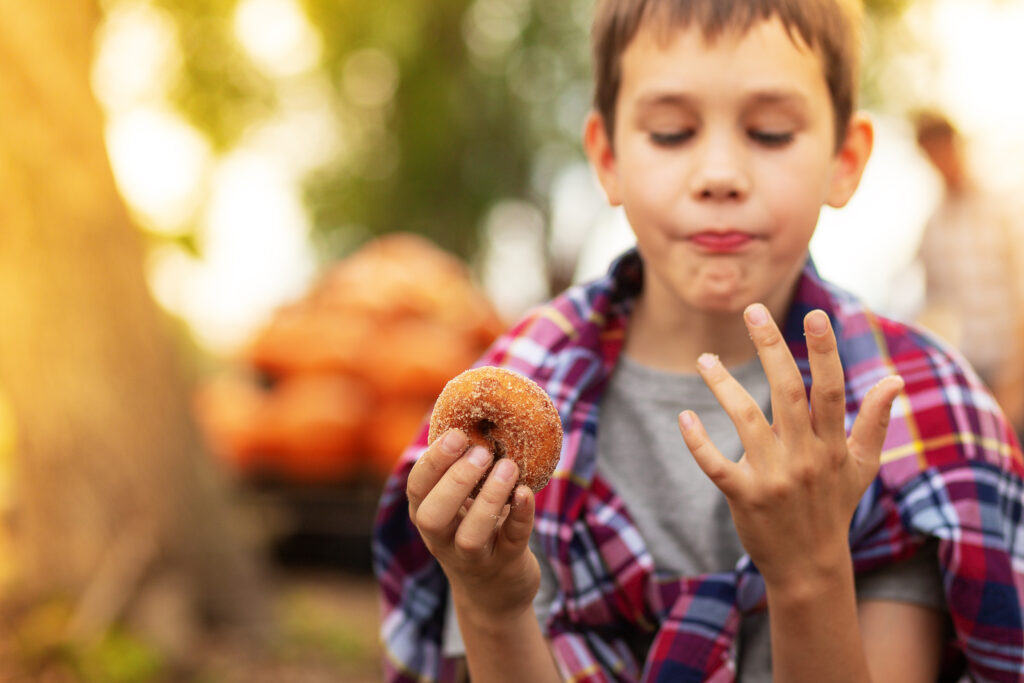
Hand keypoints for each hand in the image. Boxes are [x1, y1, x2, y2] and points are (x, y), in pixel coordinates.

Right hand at [406, 428, 539, 620]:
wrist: (494, 594)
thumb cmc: (475, 530)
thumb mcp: (458, 504)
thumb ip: (459, 469)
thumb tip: (474, 411)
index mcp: (427, 515)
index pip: (416, 488)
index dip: (434, 461)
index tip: (457, 434)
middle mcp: (443, 540)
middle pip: (433, 516)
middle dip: (455, 481)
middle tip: (482, 452)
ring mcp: (473, 557)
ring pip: (470, 535)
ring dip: (490, 498)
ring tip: (508, 467)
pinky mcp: (505, 565)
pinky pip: (512, 541)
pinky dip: (520, 515)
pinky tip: (527, 492)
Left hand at [678, 304, 903, 590]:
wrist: (810, 566)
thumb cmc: (834, 507)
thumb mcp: (863, 467)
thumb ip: (877, 422)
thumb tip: (894, 380)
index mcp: (833, 445)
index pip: (830, 390)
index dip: (824, 352)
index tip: (816, 315)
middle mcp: (804, 457)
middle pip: (787, 393)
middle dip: (771, 349)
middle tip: (753, 311)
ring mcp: (773, 477)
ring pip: (745, 420)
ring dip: (723, 386)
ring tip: (703, 359)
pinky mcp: (744, 497)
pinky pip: (716, 464)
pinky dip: (698, 441)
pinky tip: (685, 416)